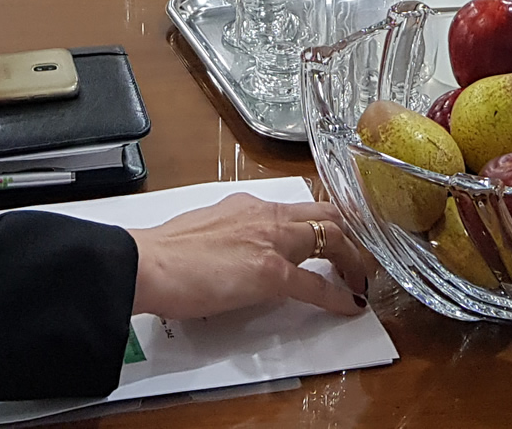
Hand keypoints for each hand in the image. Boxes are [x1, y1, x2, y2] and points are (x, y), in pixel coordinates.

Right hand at [128, 194, 373, 321]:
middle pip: (326, 214)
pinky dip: (339, 296)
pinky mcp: (271, 273)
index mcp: (248, 205)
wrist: (150, 262)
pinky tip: (350, 306)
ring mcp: (272, 242)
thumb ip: (231, 232)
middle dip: (350, 233)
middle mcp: (266, 215)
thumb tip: (239, 249)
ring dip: (352, 259)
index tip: (337, 230)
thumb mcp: (206, 227)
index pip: (299, 206)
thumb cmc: (165, 251)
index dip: (325, 218)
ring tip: (361, 278)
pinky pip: (316, 285)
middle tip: (361, 254)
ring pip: (331, 237)